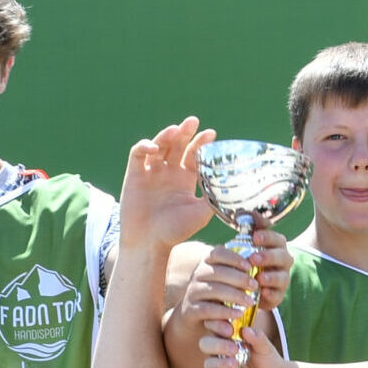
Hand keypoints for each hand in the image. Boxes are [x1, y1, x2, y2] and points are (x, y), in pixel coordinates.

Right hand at [119, 118, 214, 253]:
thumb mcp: (201, 214)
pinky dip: (145, 147)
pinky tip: (155, 148)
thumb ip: (215, 197)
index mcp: (184, 179)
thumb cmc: (175, 232)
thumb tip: (233, 183)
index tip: (211, 134)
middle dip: (185, 132)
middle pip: (177, 144)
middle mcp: (168, 173)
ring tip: (176, 130)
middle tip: (193, 122)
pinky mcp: (134, 174)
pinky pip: (138, 153)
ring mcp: (151, 172)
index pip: (193, 154)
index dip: (201, 143)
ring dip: (167, 135)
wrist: (149, 244)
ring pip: (159, 144)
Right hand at [180, 232, 290, 339]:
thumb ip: (238, 268)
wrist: (194, 317)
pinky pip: (208, 309)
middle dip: (239, 278)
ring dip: (234, 295)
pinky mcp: (191, 310)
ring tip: (250, 302)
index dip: (233, 258)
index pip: (217, 253)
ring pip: (214, 290)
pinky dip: (225, 312)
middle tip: (255, 286)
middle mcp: (198, 275)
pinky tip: (239, 314)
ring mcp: (193, 292)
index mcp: (207, 263)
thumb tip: (258, 248)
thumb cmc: (217, 294)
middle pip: (218, 272)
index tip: (249, 265)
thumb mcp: (225, 279)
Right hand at [201, 320, 296, 367]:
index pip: (215, 325)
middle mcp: (221, 349)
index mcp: (229, 335)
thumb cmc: (268, 360)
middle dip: (218, 344)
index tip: (230, 329)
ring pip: (208, 361)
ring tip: (235, 364)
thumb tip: (246, 330)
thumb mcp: (266, 347)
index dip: (217, 324)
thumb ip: (257, 338)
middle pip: (206, 343)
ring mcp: (219, 365)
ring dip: (219, 362)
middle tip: (234, 349)